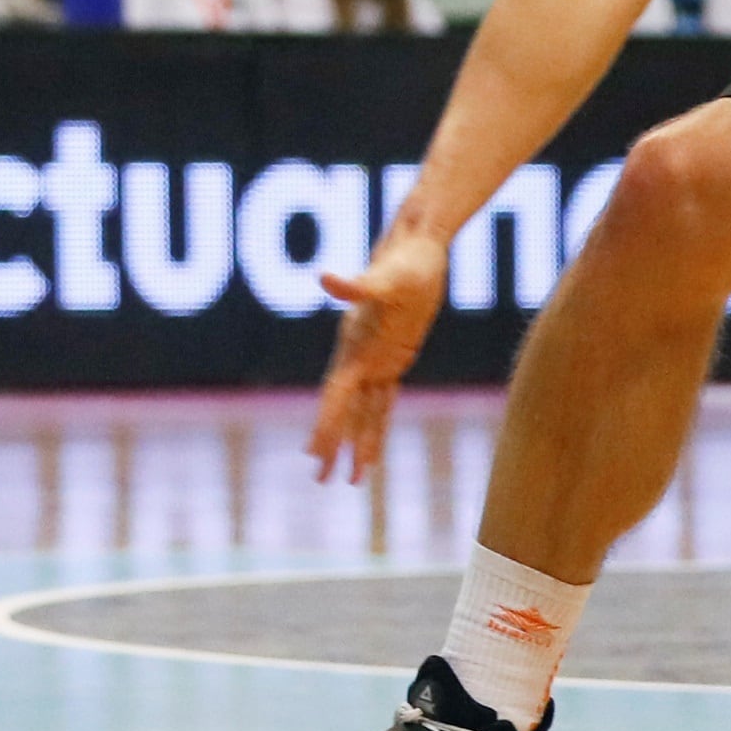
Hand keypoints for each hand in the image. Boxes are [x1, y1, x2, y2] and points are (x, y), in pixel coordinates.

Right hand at [307, 226, 451, 482]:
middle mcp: (359, 357)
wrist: (417, 249)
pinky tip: (373, 448)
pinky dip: (377, 426)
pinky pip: (383, 401)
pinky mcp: (394, 358)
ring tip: (352, 480)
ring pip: (362, 412)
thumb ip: (357, 283)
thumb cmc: (406, 263)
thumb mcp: (388, 278)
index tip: (313, 454)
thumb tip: (323, 278)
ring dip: (356, 444)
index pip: (335, 394)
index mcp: (353, 346)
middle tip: (319, 480)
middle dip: (331, 444)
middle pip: (341, 410)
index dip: (325, 424)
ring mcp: (375, 359)